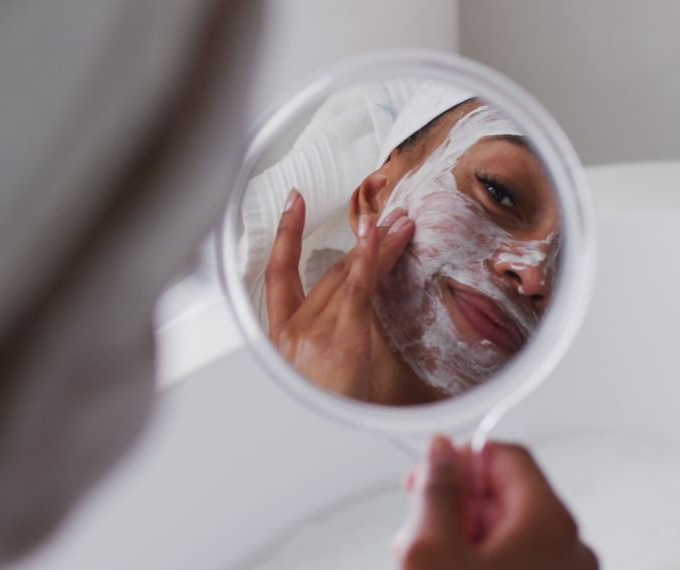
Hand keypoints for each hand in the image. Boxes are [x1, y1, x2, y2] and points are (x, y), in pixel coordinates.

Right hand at [264, 189, 413, 398]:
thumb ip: (329, 335)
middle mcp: (291, 328)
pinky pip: (358, 287)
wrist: (322, 447)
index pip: (277, 271)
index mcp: (279, 336)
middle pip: (327, 270)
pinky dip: (372, 257)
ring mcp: (312, 331)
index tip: (293, 202)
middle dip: (361, 242)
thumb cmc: (326, 414)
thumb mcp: (318, 373)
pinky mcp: (339, 336)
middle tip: (387, 218)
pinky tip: (385, 237)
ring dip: (379, 245)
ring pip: (348, 274)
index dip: (285, 232)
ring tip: (402, 224)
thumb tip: (359, 305)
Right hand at [395, 436, 597, 569]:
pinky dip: (482, 561)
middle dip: (458, 506)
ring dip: (465, 538)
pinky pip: (518, 560)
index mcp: (550, 525)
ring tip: (434, 563)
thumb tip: (443, 449)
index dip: (459, 460)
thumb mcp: (430, 551)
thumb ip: (437, 490)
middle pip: (507, 494)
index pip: (507, 455)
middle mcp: (572, 548)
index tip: (425, 478)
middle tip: (421, 534)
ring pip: (509, 531)